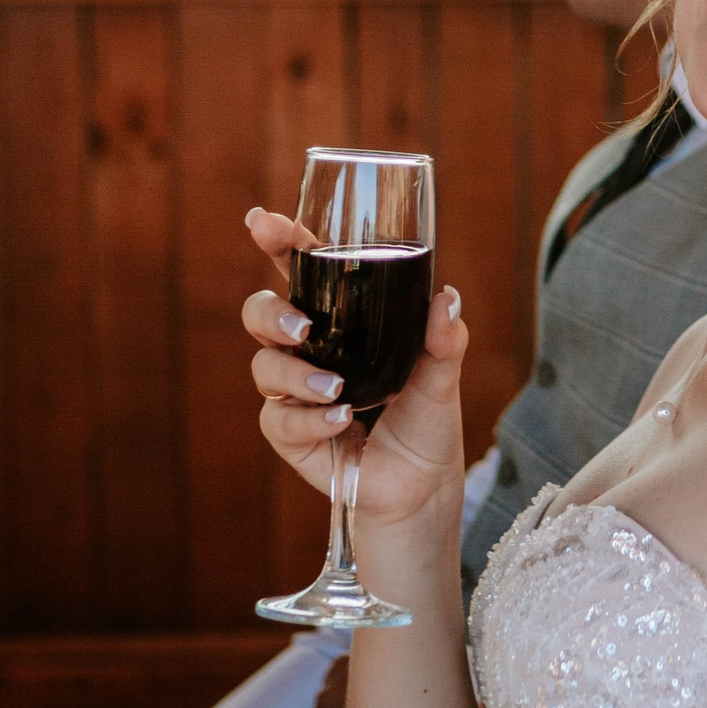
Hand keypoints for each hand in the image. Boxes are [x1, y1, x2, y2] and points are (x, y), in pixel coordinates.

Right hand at [243, 207, 467, 535]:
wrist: (422, 485)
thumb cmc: (426, 421)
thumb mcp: (442, 375)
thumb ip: (445, 339)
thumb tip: (446, 299)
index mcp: (339, 321)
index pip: (299, 272)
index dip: (277, 244)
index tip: (262, 222)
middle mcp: (309, 350)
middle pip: (260, 313)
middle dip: (270, 311)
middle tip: (301, 324)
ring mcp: (294, 392)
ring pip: (264, 366)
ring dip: (296, 374)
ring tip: (337, 388)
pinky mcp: (290, 435)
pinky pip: (280, 419)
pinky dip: (311, 420)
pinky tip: (341, 421)